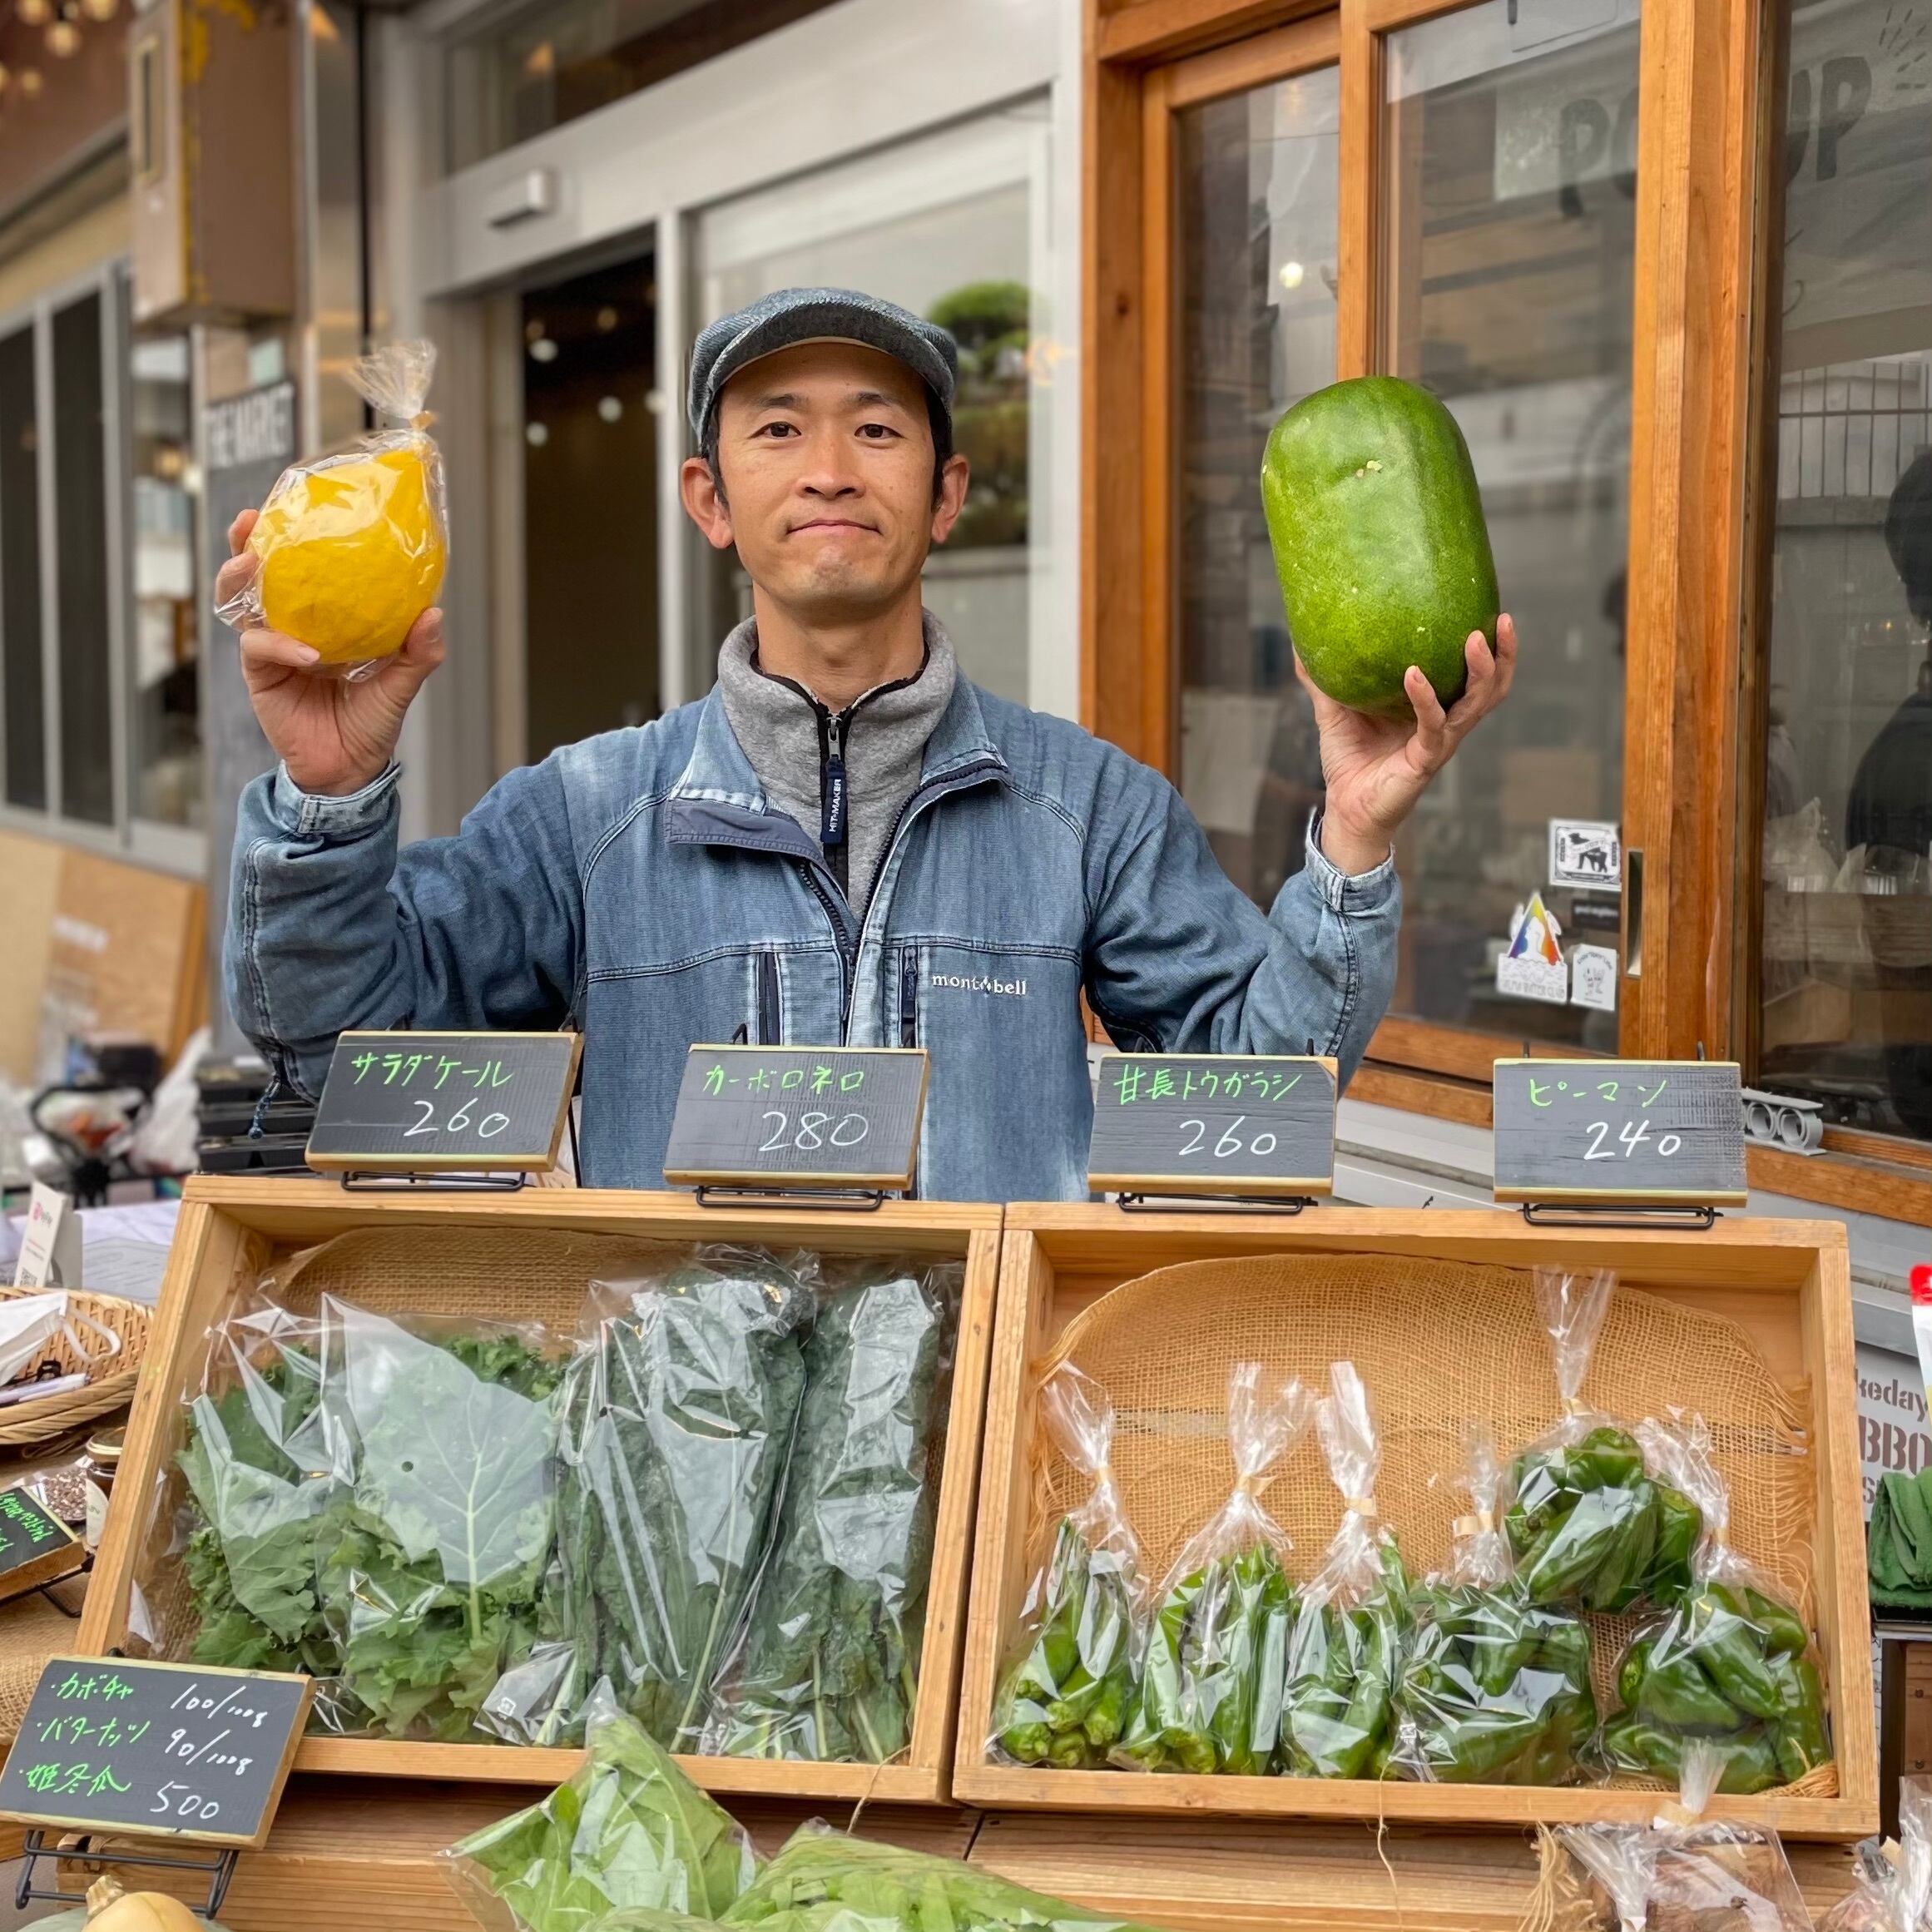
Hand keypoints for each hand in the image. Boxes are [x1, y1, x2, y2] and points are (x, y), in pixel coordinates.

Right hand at [216, 508, 444, 797]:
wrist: (350, 768)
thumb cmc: (372, 721)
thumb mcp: (401, 682)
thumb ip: (418, 652)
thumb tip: (434, 613)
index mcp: (322, 617)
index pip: (301, 569)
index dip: (292, 537)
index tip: (294, 504)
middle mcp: (290, 624)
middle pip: (256, 574)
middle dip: (246, 543)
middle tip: (251, 521)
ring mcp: (271, 647)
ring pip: (241, 602)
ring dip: (240, 578)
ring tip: (251, 562)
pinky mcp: (260, 673)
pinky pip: (259, 647)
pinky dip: (280, 644)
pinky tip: (306, 651)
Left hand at [1302, 615, 1516, 875]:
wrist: (1345, 808)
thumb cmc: (1348, 761)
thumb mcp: (1333, 711)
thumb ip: (1323, 679)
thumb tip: (1299, 643)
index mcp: (1434, 709)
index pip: (1474, 674)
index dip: (1492, 646)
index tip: (1493, 608)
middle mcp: (1445, 724)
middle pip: (1491, 687)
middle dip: (1504, 654)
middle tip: (1502, 618)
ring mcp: (1439, 742)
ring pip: (1476, 705)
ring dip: (1481, 671)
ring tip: (1475, 638)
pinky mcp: (1425, 760)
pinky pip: (1433, 725)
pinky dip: (1426, 698)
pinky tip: (1414, 674)